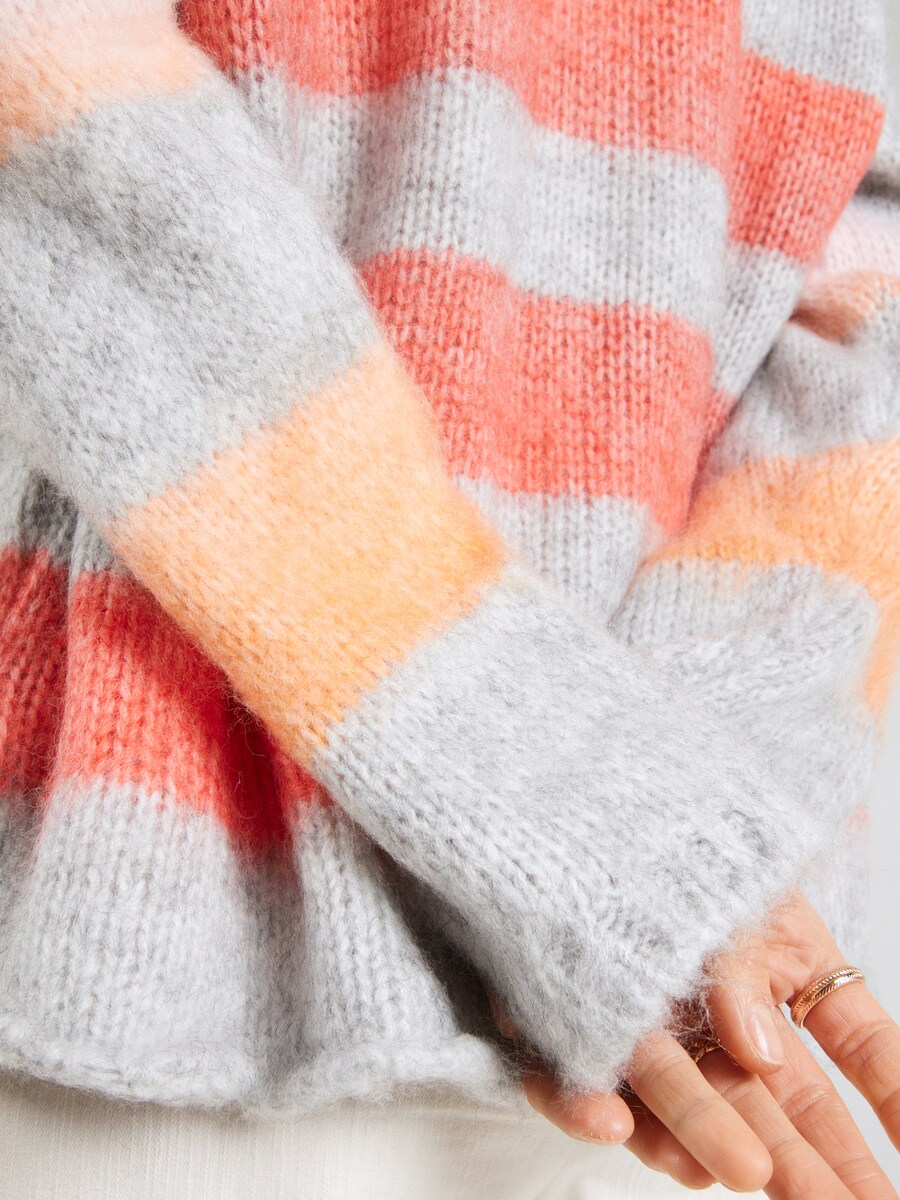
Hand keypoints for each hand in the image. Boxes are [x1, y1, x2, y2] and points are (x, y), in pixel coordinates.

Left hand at [489, 891, 899, 1195]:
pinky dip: (587, 1105)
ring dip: (710, 1138)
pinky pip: (581, 1076)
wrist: (588, 823)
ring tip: (742, 1174)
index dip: (895, 1100)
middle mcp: (727, 1018)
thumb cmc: (681, 853)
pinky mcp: (580, 1029)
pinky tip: (608, 1124)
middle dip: (815, 1163)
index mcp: (790, 972)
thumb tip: (759, 1046)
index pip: (861, 1047)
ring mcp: (660, 1031)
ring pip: (688, 1101)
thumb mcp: (733, 890)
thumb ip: (742, 967)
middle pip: (782, 1102)